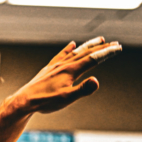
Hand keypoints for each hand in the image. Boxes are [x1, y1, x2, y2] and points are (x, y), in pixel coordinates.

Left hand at [7, 37, 121, 115]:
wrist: (23, 101)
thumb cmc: (45, 101)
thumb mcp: (67, 98)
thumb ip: (83, 89)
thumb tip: (96, 80)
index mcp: (70, 71)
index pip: (93, 58)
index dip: (106, 53)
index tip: (118, 48)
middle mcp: (63, 65)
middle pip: (86, 52)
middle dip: (102, 47)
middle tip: (115, 43)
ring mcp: (55, 66)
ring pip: (75, 52)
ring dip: (88, 45)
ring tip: (99, 40)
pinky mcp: (48, 69)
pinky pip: (60, 55)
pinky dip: (68, 49)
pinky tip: (72, 45)